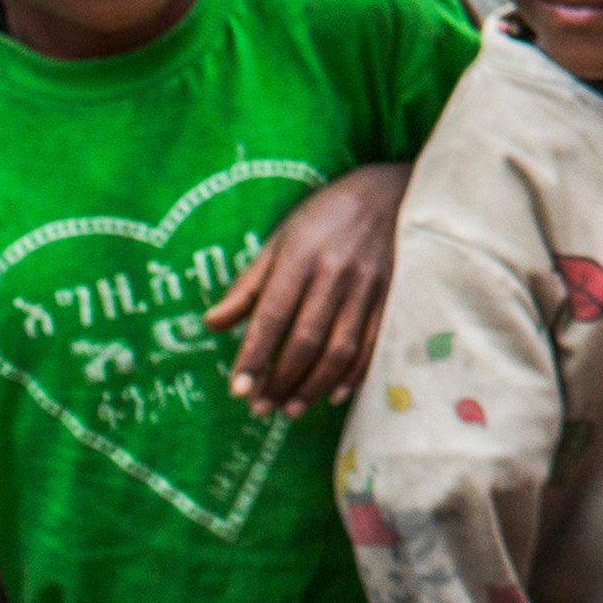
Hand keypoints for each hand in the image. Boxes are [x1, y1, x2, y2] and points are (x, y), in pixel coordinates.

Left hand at [209, 161, 407, 413]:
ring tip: (290, 409)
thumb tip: (212, 323)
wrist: (389, 193)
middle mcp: (335, 274)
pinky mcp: (391, 297)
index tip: (238, 389)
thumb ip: (248, 284)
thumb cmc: (324, 217)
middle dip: (281, 380)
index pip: (272, 314)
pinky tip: (332, 394)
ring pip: (340, 349)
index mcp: (300, 256)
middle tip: (260, 408)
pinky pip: (372, 344)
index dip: (254, 355)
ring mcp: (367, 287)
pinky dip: (353, 375)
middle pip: (306, 339)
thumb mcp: (279, 239)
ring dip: (313, 385)